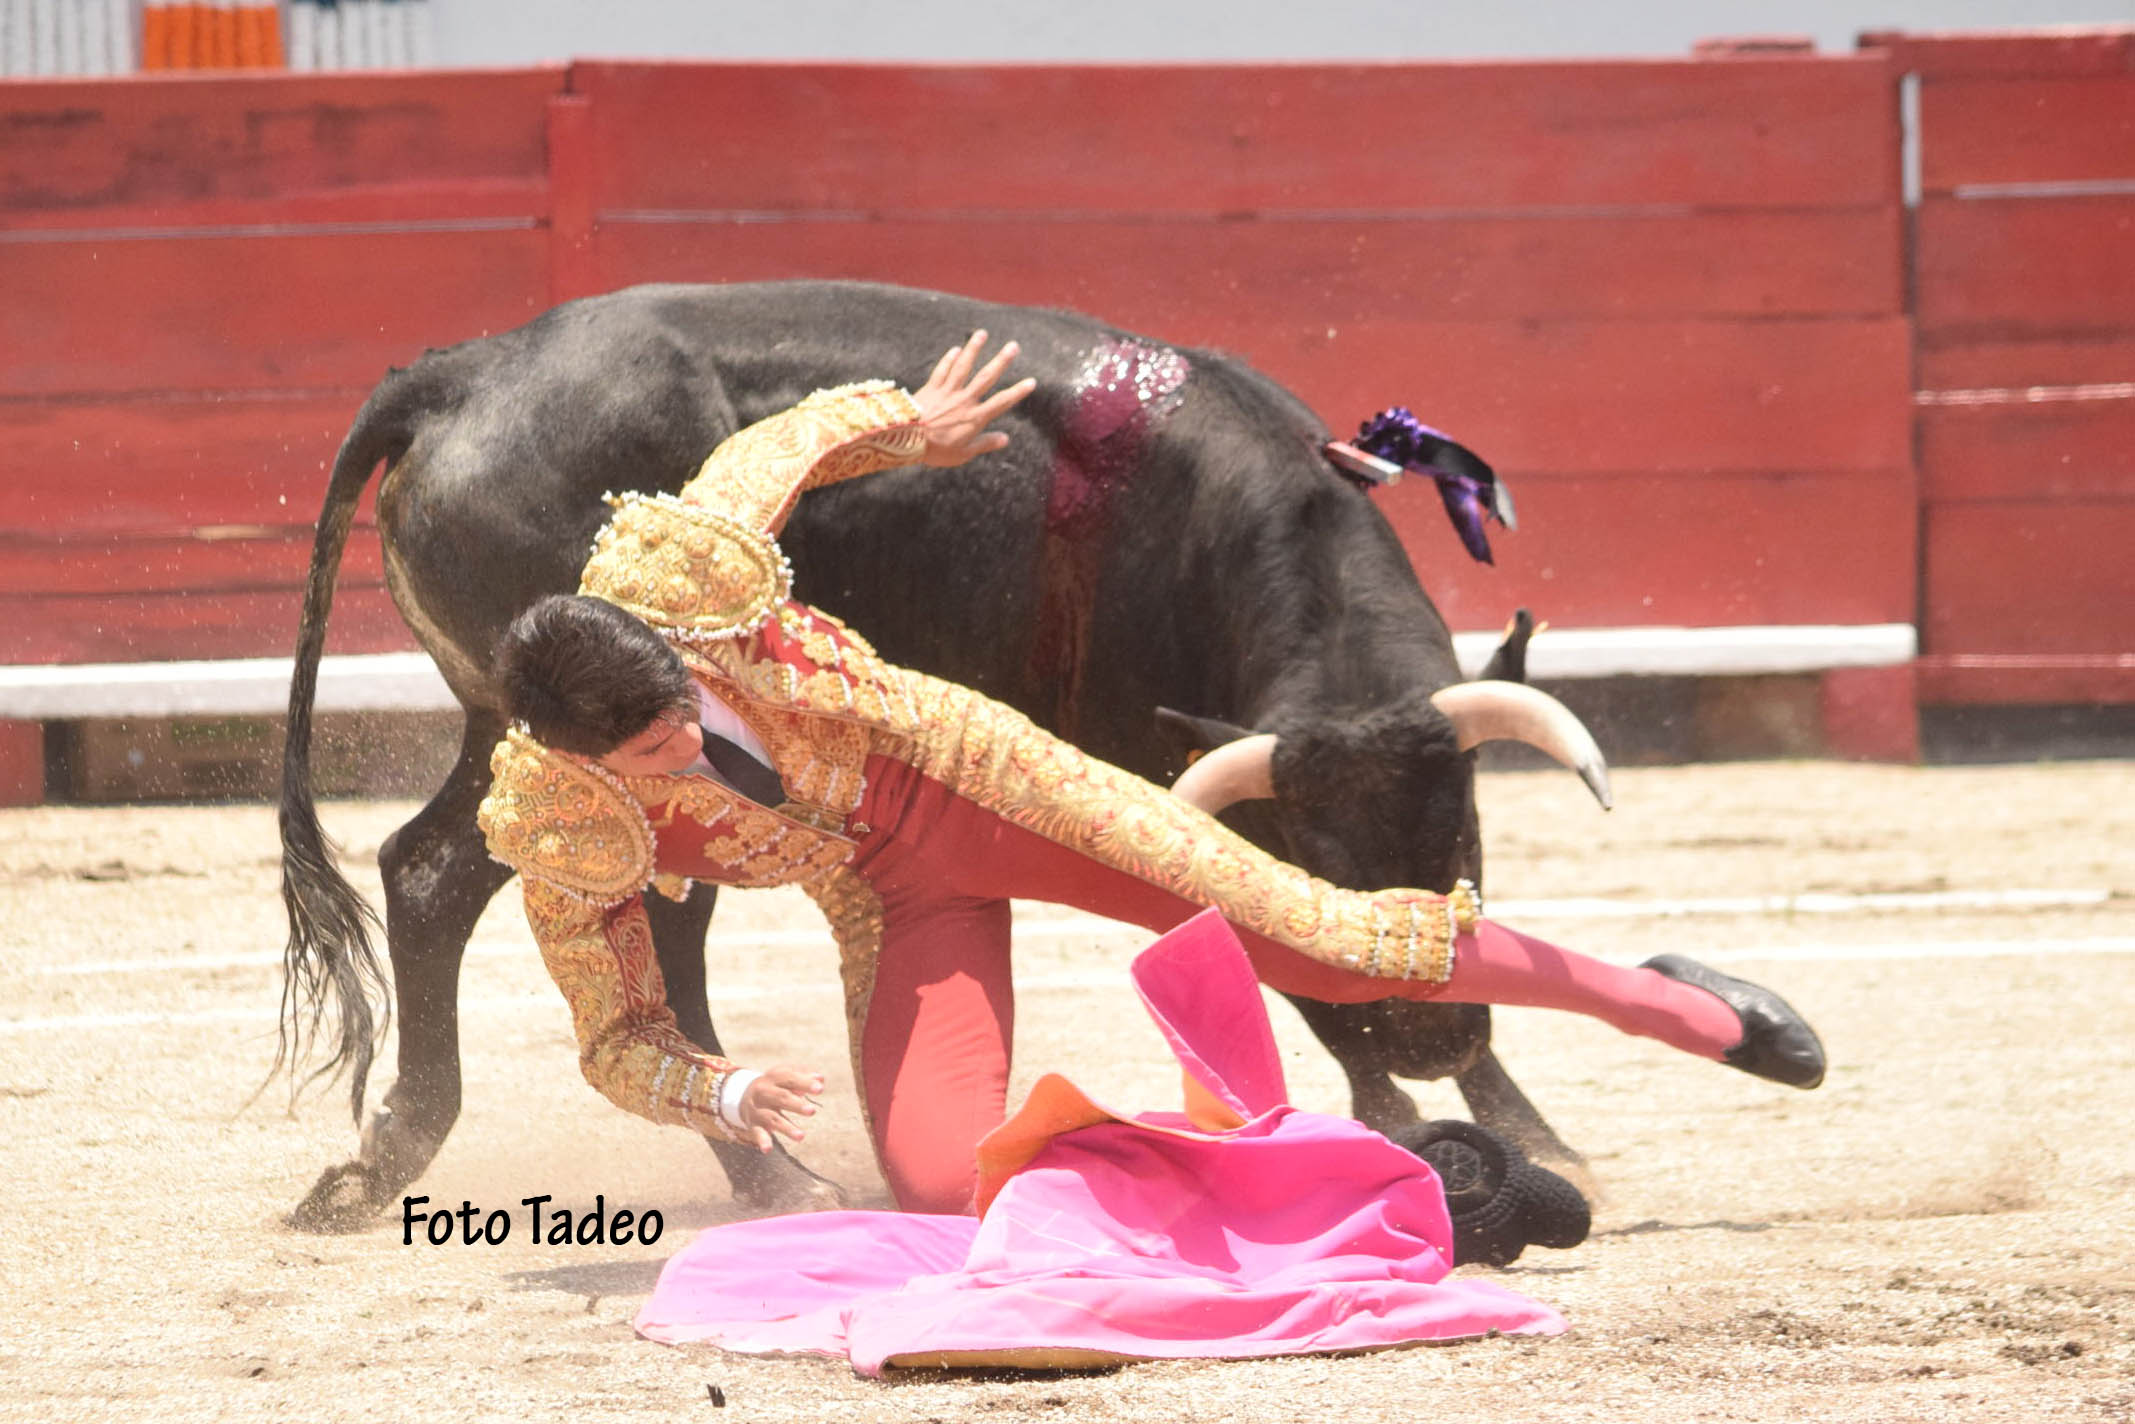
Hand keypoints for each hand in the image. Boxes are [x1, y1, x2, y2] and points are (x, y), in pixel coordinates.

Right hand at [737, 1064, 824, 1151]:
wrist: (742, 1095)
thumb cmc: (774, 1085)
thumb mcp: (785, 1076)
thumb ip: (803, 1077)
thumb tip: (820, 1079)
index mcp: (774, 1078)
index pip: (790, 1079)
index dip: (805, 1083)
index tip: (820, 1089)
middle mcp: (764, 1092)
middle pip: (781, 1098)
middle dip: (796, 1105)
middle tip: (812, 1111)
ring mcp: (758, 1109)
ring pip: (773, 1118)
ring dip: (787, 1128)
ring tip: (801, 1136)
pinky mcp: (753, 1125)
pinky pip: (757, 1133)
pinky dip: (762, 1141)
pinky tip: (768, 1149)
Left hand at [910, 329, 1037, 467]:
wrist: (905, 438)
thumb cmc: (935, 450)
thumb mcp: (963, 453)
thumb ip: (984, 444)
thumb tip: (1005, 439)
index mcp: (974, 418)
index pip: (1001, 402)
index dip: (1017, 392)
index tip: (1031, 382)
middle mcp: (964, 400)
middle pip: (986, 377)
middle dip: (1001, 361)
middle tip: (1014, 346)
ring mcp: (947, 392)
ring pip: (963, 366)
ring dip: (974, 348)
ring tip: (982, 333)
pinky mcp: (931, 388)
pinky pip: (942, 370)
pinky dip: (949, 359)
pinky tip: (956, 349)